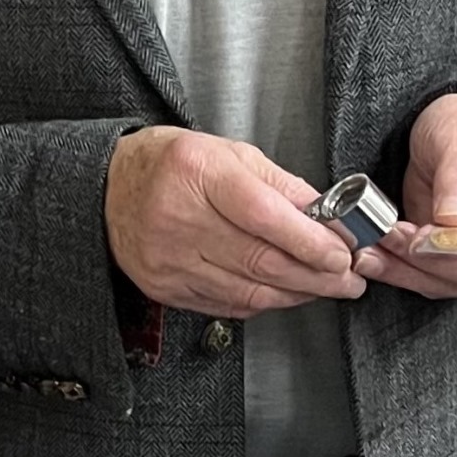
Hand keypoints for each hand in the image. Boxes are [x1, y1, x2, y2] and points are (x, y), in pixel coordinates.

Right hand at [105, 126, 366, 317]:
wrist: (107, 189)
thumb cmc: (171, 165)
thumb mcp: (227, 153)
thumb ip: (280, 184)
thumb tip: (328, 218)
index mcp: (196, 173)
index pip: (264, 216)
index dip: (310, 240)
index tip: (343, 251)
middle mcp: (177, 218)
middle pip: (261, 259)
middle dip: (317, 274)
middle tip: (349, 277)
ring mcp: (168, 259)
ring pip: (248, 289)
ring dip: (297, 293)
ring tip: (327, 287)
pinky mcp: (165, 287)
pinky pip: (228, 303)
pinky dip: (265, 301)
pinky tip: (286, 292)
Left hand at [355, 92, 456, 299]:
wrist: (454, 132)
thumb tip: (455, 220)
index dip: (452, 245)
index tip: (413, 235)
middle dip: (427, 261)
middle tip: (384, 237)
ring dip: (409, 273)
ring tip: (369, 252)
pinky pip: (443, 283)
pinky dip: (406, 275)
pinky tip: (378, 260)